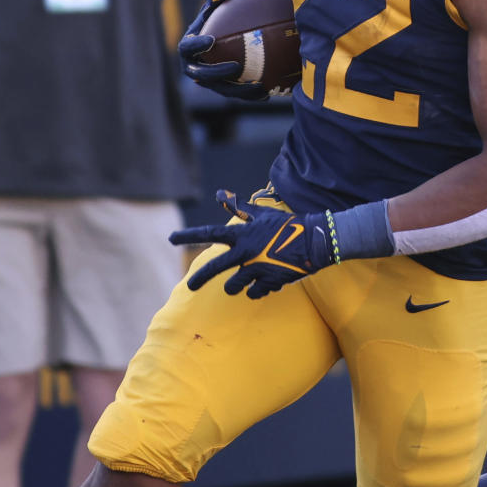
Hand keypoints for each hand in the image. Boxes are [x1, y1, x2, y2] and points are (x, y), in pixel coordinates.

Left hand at [169, 191, 336, 297]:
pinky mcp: (269, 283)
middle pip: (215, 268)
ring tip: (238, 286)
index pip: (209, 233)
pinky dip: (256, 290)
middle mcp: (245, 252)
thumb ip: (238, 207)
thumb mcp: (261, 214)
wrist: (315, 242)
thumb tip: (219, 193)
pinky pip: (254, 292)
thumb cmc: (287, 226)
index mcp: (242, 234)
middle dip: (199, 278)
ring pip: (234, 286)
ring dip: (235, 287)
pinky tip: (263, 285)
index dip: (188, 236)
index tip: (171, 239)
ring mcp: (257, 269)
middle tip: (190, 286)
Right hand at [178, 0, 267, 101]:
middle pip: (201, 75)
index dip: (197, 45)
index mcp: (187, 48)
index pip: (187, 48)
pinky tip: (266, 93)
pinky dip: (249, 95)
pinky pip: (235, 95)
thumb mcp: (212, 11)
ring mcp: (206, 82)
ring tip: (257, 86)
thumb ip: (215, 0)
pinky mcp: (221, 90)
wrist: (215, 45)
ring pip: (221, 90)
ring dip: (238, 90)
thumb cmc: (213, 23)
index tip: (211, 40)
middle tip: (236, 66)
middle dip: (218, 72)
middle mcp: (193, 68)